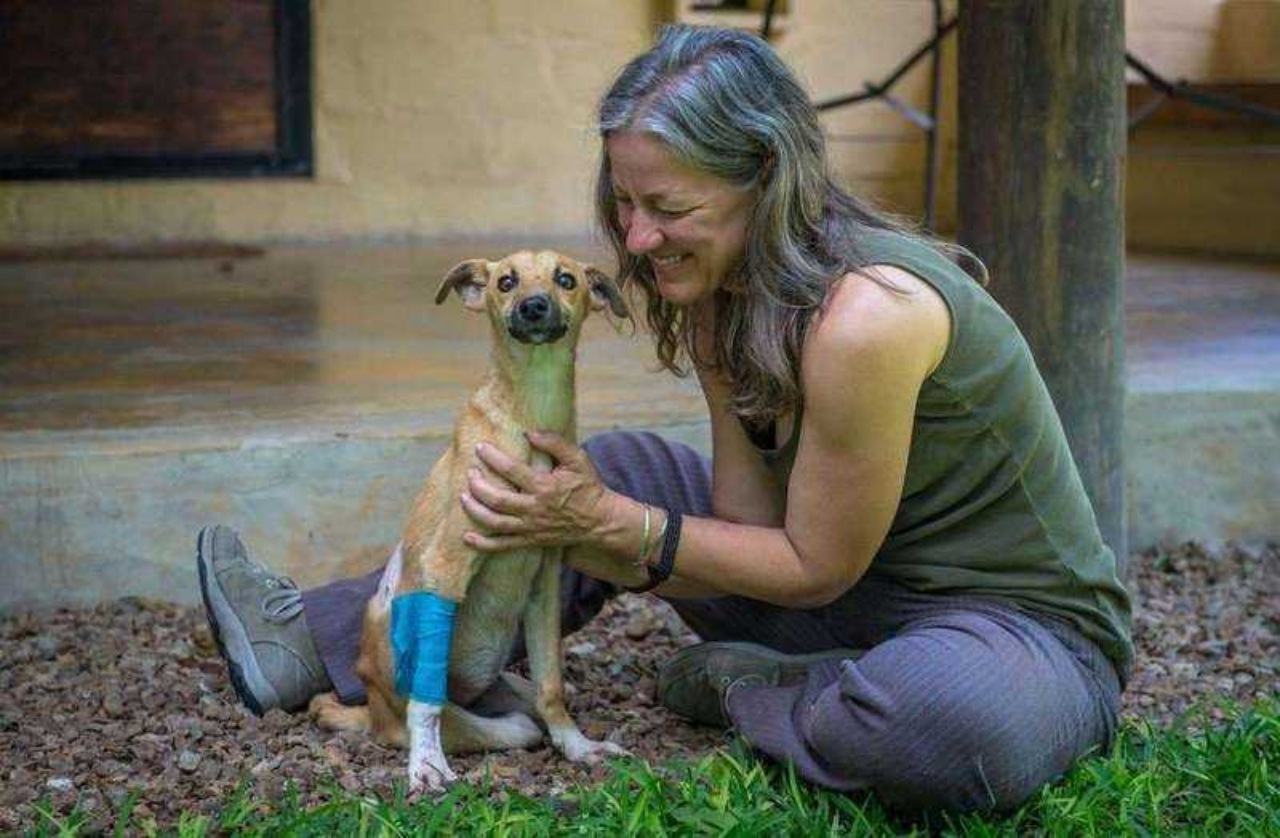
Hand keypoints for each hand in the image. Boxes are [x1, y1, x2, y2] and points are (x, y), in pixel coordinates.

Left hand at [460, 431, 615, 551]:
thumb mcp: (578, 459)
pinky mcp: (530, 540)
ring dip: (474, 509)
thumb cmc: (587, 487)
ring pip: (494, 522)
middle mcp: (535, 508)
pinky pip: (502, 546)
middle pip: (497, 498)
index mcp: (545, 486)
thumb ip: (555, 443)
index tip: (480, 447)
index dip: (492, 457)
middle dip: (478, 484)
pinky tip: (467, 537)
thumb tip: (529, 432)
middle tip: (470, 472)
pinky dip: (483, 544)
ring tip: (463, 496)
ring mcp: (530, 527)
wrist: (599, 520)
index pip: (511, 470)